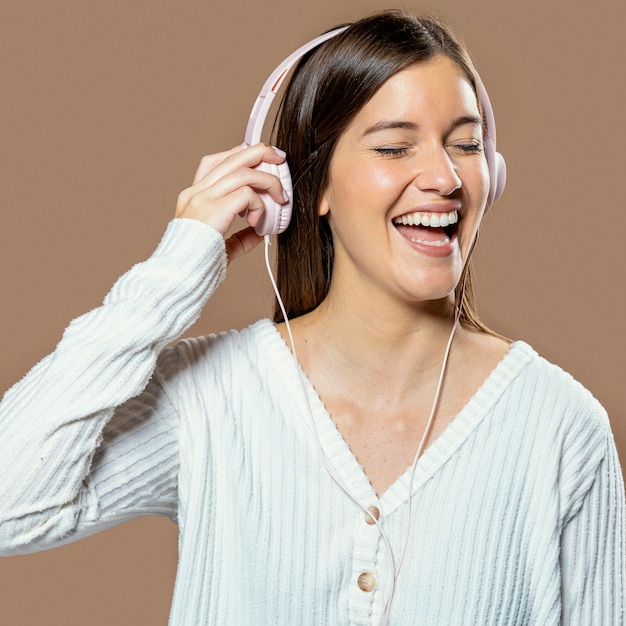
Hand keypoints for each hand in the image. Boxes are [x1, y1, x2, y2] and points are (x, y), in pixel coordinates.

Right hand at [175, 143, 288, 261]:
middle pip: (231, 158)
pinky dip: (259, 204)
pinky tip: (258, 222)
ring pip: (243, 171)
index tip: (260, 160)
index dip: (239, 155)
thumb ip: (240, 238)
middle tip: (279, 158)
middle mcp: (196, 193)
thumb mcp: (222, 247)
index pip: (215, 162)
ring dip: (268, 181)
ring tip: (280, 197)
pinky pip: (247, 193)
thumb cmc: (196, 266)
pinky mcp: (214, 209)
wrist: (180, 276)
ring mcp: (203, 199)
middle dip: (259, 152)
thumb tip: (260, 234)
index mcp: (194, 198)